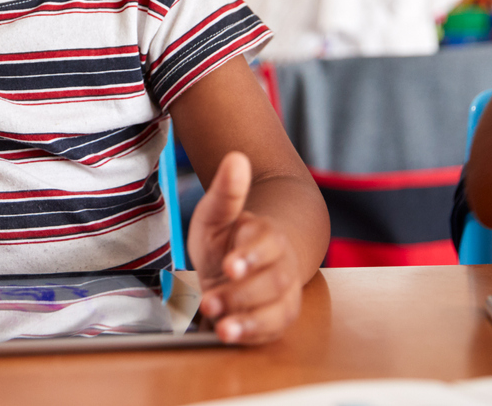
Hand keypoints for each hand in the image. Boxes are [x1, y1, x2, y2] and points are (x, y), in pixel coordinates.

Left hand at [186, 151, 303, 343]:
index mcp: (266, 235)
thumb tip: (235, 157)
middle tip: (210, 300)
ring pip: (276, 309)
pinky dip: (252, 334)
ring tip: (221, 325)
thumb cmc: (228, 237)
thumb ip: (227, 191)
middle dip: (242, 293)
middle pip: (273, 281)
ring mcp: (282, 294)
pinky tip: (229, 335)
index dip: (251, 255)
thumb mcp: (216, 214)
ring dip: (248, 319)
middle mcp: (280, 266)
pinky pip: (272, 330)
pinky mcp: (277, 317)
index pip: (267, 243)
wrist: (244, 263)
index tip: (229, 264)